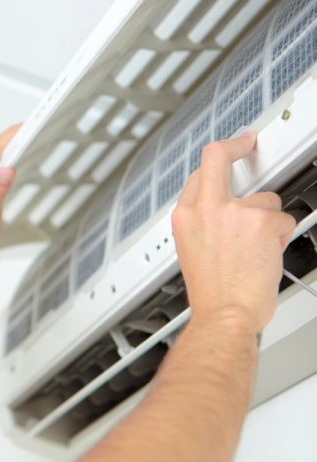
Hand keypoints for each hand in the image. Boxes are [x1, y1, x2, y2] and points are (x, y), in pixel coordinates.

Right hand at [171, 132, 295, 332]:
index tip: (228, 150)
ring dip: (268, 222)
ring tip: (256, 249)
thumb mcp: (193, 251)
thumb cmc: (212, 293)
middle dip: (236, 146)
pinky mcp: (260, 220)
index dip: (216, 159)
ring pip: (264, 201)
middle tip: (248, 142)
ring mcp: (233, 212)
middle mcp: (204, 209)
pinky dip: (280, 238)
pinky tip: (266, 256)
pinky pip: (282, 221)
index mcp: (184, 218)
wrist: (225, 314)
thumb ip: (205, 224)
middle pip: (217, 158)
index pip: (197, 174)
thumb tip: (225, 213)